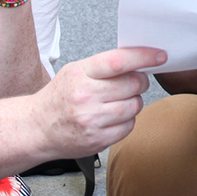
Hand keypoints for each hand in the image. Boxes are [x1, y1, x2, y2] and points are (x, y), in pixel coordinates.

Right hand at [35, 47, 166, 156]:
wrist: (37, 128)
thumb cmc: (59, 97)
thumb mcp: (75, 72)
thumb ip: (103, 66)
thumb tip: (138, 61)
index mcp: (80, 74)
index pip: (119, 61)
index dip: (144, 57)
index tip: (160, 56)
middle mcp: (85, 96)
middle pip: (132, 84)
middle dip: (139, 82)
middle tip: (133, 82)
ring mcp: (91, 120)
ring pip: (134, 106)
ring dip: (133, 102)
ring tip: (119, 101)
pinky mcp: (97, 139)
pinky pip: (128, 127)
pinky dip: (126, 121)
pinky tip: (113, 118)